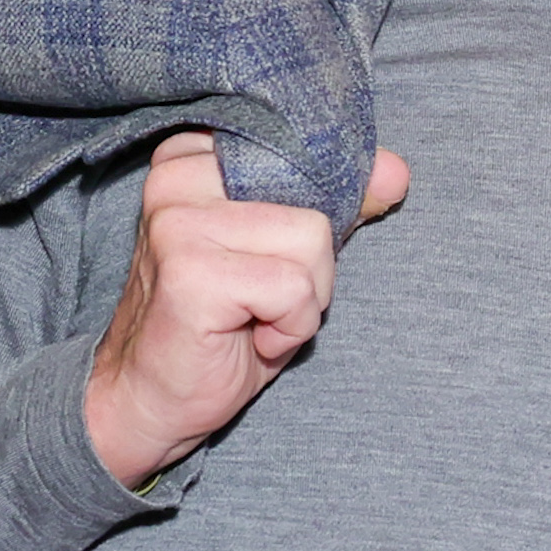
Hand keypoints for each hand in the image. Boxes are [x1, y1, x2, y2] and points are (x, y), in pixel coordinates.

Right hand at [82, 128, 410, 487]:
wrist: (153, 397)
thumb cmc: (224, 324)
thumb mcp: (287, 253)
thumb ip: (337, 203)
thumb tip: (396, 172)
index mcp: (195, 159)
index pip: (302, 152)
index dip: (317, 212)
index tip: (275, 254)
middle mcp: (179, 178)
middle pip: (315, 199)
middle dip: (312, 265)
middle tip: (262, 298)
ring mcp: (179, 223)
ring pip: (313, 241)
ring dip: (303, 298)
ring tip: (255, 317)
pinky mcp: (191, 272)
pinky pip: (294, 289)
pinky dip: (290, 326)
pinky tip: (251, 337)